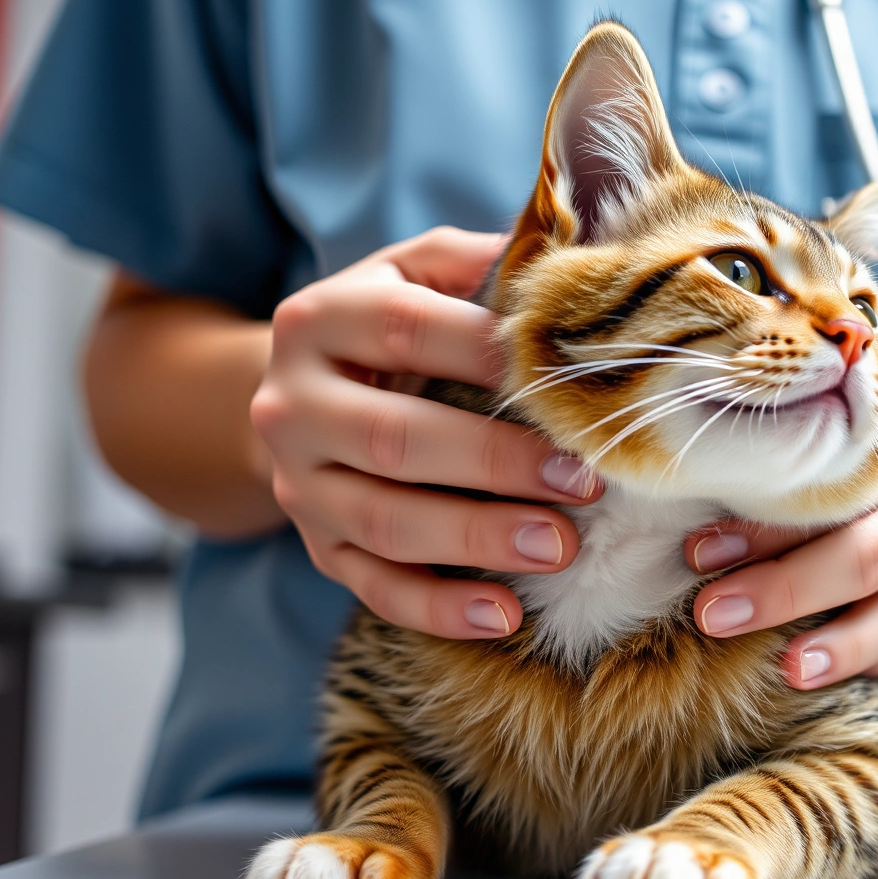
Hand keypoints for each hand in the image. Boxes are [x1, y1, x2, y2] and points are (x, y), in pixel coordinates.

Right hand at [250, 227, 603, 638]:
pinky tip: (505, 616)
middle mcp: (293, 403)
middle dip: (496, 463)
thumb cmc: (393, 328)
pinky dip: (440, 608)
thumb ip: (482, 263)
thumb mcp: (419, 274)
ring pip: (385, 521)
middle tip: (584, 482)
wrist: (299, 396)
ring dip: (477, 537)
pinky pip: (375, 587)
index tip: (570, 382)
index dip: (488, 353)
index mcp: (322, 318)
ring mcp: (299, 483)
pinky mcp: (317, 546)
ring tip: (560, 546)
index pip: (406, 329)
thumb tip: (576, 262)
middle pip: (397, 438)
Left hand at [681, 346, 877, 688]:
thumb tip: (751, 321)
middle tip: (710, 611)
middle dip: (784, 589)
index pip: (842, 491)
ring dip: (836, 649)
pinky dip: (861, 664)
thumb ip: (842, 355)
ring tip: (784, 669)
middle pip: (863, 559)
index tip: (699, 544)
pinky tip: (810, 676)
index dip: (771, 520)